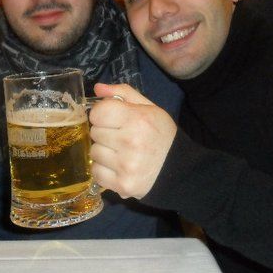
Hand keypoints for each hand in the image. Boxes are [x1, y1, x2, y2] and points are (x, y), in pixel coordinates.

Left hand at [88, 83, 176, 198]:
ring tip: (120, 153)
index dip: (102, 114)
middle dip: (104, 133)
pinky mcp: (123, 184)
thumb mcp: (148, 108)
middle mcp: (131, 141)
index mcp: (137, 119)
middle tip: (120, 137)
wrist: (178, 168)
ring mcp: (126, 165)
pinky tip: (118, 167)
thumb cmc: (161, 134)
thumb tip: (98, 87)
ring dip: (103, 152)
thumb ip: (123, 94)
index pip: (98, 113)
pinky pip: (96, 172)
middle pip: (95, 132)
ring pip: (94, 153)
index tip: (111, 119)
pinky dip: (103, 170)